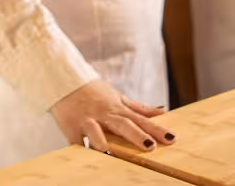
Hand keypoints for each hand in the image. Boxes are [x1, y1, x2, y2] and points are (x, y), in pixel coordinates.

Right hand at [49, 79, 173, 151]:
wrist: (63, 76)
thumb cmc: (92, 90)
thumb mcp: (117, 96)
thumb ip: (139, 107)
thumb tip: (163, 112)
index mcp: (117, 108)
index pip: (141, 120)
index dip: (156, 129)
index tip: (171, 138)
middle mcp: (104, 114)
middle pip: (122, 125)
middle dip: (136, 135)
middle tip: (149, 146)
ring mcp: (87, 120)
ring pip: (95, 132)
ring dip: (101, 142)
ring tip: (109, 153)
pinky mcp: (70, 126)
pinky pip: (75, 140)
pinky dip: (78, 149)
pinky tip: (83, 157)